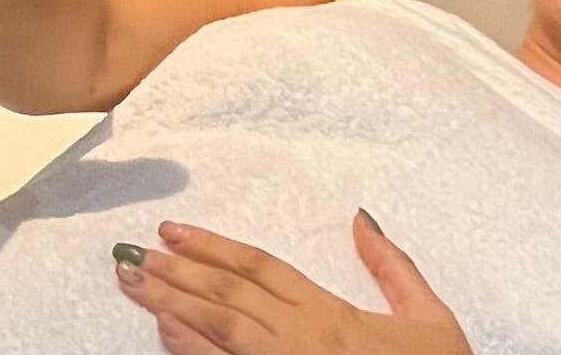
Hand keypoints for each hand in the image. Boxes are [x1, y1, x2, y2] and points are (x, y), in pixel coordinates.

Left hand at [114, 214, 470, 354]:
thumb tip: (362, 219)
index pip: (260, 269)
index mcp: (332, 316)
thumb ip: (394, 267)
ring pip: (220, 331)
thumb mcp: (430, 319)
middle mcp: (303, 340)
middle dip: (176, 272)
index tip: (173, 230)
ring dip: (172, 305)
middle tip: (130, 253)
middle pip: (228, 296)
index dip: (213, 246)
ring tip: (133, 282)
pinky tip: (165, 334)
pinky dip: (194, 352)